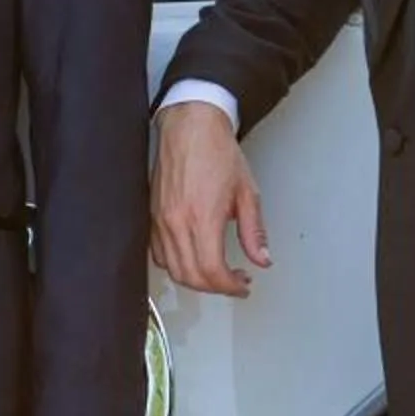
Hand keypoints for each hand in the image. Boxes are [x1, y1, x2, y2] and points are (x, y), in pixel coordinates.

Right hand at [149, 99, 267, 298]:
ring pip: (172, 269)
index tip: (242, 284)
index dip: (230, 286)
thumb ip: (253, 232)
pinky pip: (158, 254)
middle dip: (215, 287)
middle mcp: (177, 223)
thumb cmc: (217, 152)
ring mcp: (161, 221)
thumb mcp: (247, 193)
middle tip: (233, 281)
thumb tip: (262, 259)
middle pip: (191, 277)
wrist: (191, 128)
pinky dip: (175, 265)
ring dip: (196, 279)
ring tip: (215, 272)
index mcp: (203, 218)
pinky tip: (192, 257)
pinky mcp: (152, 216)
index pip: (212, 271)